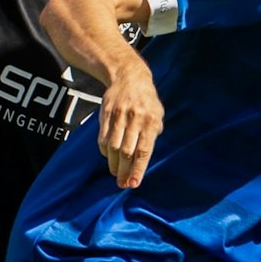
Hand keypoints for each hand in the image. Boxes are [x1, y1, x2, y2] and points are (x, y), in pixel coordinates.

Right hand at [96, 61, 163, 188]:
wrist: (129, 77)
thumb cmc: (146, 101)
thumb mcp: (157, 115)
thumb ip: (152, 135)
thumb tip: (142, 160)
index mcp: (151, 121)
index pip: (144, 151)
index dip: (137, 169)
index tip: (133, 183)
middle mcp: (135, 119)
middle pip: (126, 152)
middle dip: (124, 171)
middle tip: (122, 184)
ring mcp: (119, 116)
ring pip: (113, 146)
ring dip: (113, 164)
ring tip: (115, 173)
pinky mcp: (106, 114)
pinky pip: (103, 138)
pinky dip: (105, 151)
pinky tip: (109, 157)